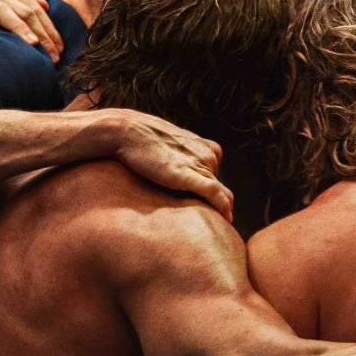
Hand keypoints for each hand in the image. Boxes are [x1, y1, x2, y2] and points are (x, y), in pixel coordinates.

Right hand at [111, 109, 234, 221]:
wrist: (128, 132)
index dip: (211, 195)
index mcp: (211, 149)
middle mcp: (210, 156)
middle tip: (208, 220)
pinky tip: (227, 218)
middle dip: (214, 204)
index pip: (217, 179)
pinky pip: (213, 192)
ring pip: (219, 194)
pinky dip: (222, 205)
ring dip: (217, 209)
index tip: (206, 209)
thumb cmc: (147, 142)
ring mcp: (201, 164)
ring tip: (212, 224)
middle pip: (218, 188)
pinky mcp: (188, 175)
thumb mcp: (176, 149)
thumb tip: (186, 180)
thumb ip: (187, 162)